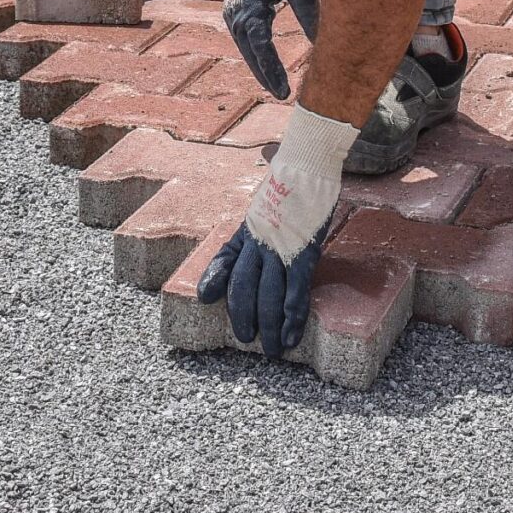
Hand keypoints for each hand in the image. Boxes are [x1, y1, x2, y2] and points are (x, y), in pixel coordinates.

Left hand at [197, 105, 354, 356]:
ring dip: (268, 326)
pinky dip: (291, 316)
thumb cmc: (294, 184)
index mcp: (248, 229)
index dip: (213, 280)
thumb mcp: (268, 204)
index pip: (224, 258)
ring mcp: (278, 248)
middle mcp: (257, 241)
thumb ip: (261, 225)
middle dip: (242, 315)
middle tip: (245, 339)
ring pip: (267, 295)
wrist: (308, 163)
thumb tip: (261, 234)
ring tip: (271, 349)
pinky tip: (289, 333)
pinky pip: (293, 290)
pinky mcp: (302, 253)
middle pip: (242, 286)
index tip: (204, 298)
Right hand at [223, 0, 320, 100]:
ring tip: (277, 87)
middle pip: (251, 54)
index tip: (284, 89)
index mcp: (251, 7)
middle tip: (283, 95)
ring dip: (260, 68)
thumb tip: (321, 37)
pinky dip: (255, 56)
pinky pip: (245, 41)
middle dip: (266, 76)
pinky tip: (267, 66)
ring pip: (246, 50)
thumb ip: (307, 6)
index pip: (261, 46)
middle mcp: (237, 15)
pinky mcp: (234, 14)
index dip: (272, 69)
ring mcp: (232, 16)